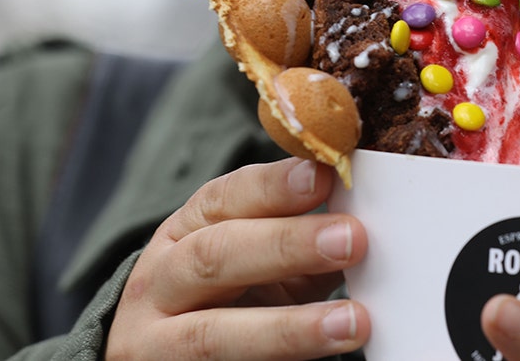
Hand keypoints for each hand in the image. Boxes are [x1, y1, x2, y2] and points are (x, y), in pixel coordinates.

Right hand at [106, 158, 369, 359]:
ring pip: (215, 333)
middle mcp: (160, 282)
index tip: (326, 175)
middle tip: (352, 239)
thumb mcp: (250, 258)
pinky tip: (323, 356)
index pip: (223, 199)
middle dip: (286, 245)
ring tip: (352, 321)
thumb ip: (298, 239)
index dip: (274, 187)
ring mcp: (158, 341)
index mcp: (183, 232)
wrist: (168, 356)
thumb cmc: (224, 298)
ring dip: (289, 328)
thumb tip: (360, 223)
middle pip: (215, 255)